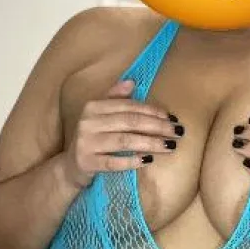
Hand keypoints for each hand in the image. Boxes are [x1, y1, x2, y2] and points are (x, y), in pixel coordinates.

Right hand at [62, 79, 184, 188]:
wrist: (71, 166)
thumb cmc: (93, 138)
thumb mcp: (100, 116)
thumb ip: (115, 98)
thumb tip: (132, 82)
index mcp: (93, 107)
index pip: (129, 106)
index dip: (152, 111)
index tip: (171, 118)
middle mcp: (88, 122)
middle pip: (130, 122)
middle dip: (157, 126)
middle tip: (177, 132)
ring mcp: (86, 143)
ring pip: (124, 140)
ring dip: (150, 143)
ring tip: (170, 146)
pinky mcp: (87, 163)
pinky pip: (113, 162)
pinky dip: (131, 161)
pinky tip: (148, 160)